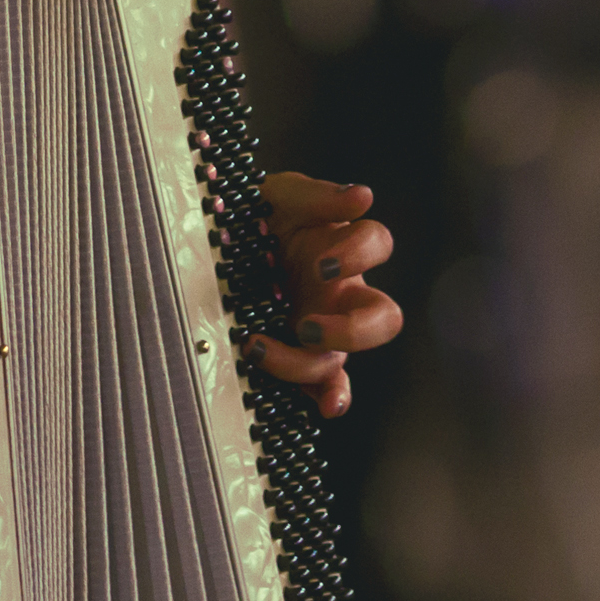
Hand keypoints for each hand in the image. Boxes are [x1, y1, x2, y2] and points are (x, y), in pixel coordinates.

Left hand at [247, 173, 398, 417]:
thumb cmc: (257, 214)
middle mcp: (340, 292)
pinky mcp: (300, 354)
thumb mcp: (278, 195)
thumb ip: (316, 196)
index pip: (376, 243)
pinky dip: (328, 397)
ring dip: (305, 362)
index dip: (359, 254)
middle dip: (352, 330)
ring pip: (341, 360)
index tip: (322, 263)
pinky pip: (326, 385)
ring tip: (257, 345)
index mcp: (341, 247)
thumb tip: (362, 197)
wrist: (216, 241)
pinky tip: (323, 404)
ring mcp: (323, 329)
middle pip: (383, 319)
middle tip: (306, 325)